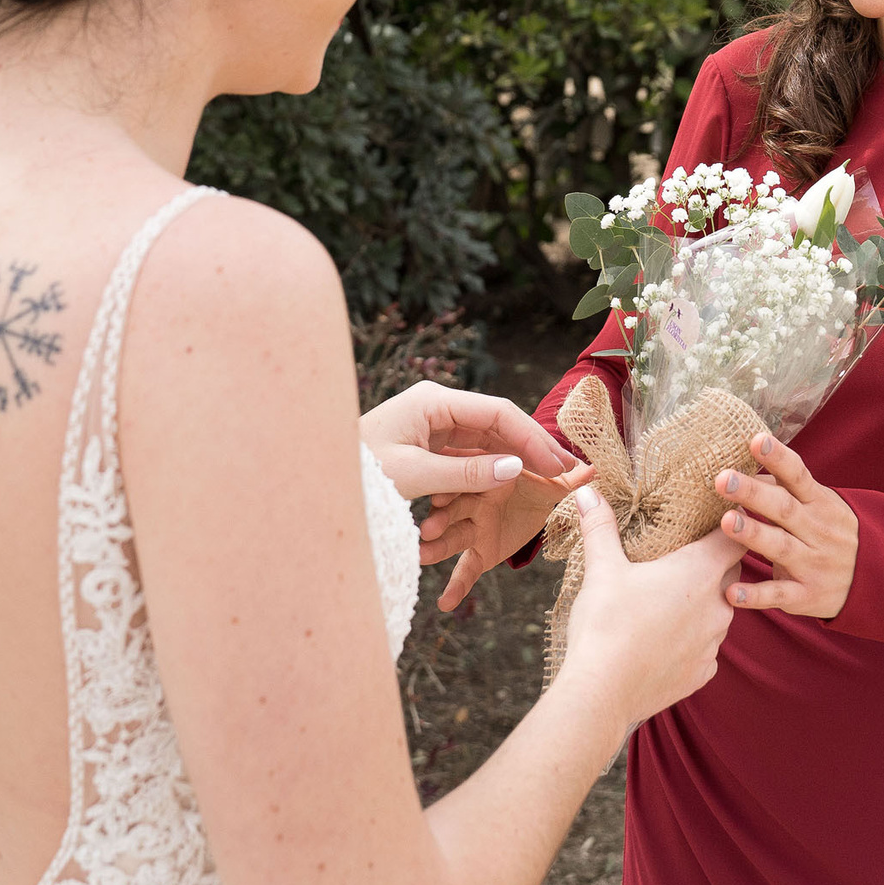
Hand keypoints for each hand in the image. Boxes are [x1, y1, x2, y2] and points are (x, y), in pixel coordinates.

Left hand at [361, 381, 573, 499]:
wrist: (317, 481)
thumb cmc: (355, 473)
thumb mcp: (412, 476)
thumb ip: (465, 474)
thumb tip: (514, 469)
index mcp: (433, 401)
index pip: (498, 412)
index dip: (532, 438)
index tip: (558, 464)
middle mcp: (437, 408)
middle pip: (497, 424)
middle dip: (531, 447)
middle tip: (565, 471)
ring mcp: (433, 427)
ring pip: (487, 441)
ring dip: (514, 460)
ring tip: (548, 478)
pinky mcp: (429, 447)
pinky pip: (469, 457)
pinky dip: (490, 471)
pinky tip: (514, 483)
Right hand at [417, 453, 591, 612]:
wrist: (535, 501)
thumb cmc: (539, 482)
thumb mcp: (555, 482)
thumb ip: (571, 479)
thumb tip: (595, 469)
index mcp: (490, 478)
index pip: (469, 479)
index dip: (456, 486)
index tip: (443, 495)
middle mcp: (475, 501)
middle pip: (454, 509)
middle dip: (441, 519)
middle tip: (428, 530)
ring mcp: (474, 527)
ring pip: (453, 538)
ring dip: (437, 547)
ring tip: (423, 557)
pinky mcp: (478, 552)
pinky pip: (465, 570)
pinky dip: (456, 587)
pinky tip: (444, 604)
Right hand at [560, 485, 739, 723]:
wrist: (603, 692)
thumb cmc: (606, 624)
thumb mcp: (602, 569)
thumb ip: (600, 525)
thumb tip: (586, 489)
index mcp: (701, 572)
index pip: (737, 537)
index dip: (734, 523)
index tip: (722, 513)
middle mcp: (719, 606)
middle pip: (732, 572)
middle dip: (716, 561)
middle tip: (689, 550)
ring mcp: (713, 643)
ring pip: (721, 611)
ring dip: (705, 601)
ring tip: (674, 596)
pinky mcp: (702, 673)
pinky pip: (707, 647)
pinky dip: (693, 638)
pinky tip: (668, 636)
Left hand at [715, 433, 858, 619]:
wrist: (876, 580)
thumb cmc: (834, 532)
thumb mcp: (821, 505)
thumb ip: (785, 488)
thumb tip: (748, 469)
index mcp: (819, 503)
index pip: (798, 475)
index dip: (778, 457)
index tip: (756, 440)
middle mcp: (816, 530)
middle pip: (783, 508)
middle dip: (753, 493)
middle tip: (722, 478)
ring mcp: (812, 563)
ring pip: (781, 547)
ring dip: (754, 534)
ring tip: (727, 522)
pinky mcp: (806, 595)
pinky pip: (780, 594)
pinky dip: (756, 595)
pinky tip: (732, 593)